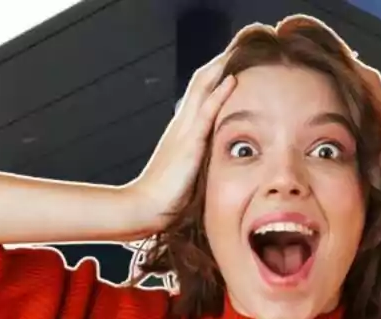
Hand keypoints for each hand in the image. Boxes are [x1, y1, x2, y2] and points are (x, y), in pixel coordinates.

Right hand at [126, 53, 236, 232]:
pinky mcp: (188, 144)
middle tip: (236, 48)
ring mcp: (183, 132)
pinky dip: (219, 93)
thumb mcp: (185, 174)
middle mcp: (181, 125)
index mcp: (181, 131)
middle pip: (199, 83)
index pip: (199, 95)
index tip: (230, 64)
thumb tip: (207, 163)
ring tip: (236, 51)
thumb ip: (196, 162)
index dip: (213, 78)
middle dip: (217, 65)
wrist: (144, 207)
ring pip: (202, 89)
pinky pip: (206, 112)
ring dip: (219, 69)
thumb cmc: (164, 198)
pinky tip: (231, 79)